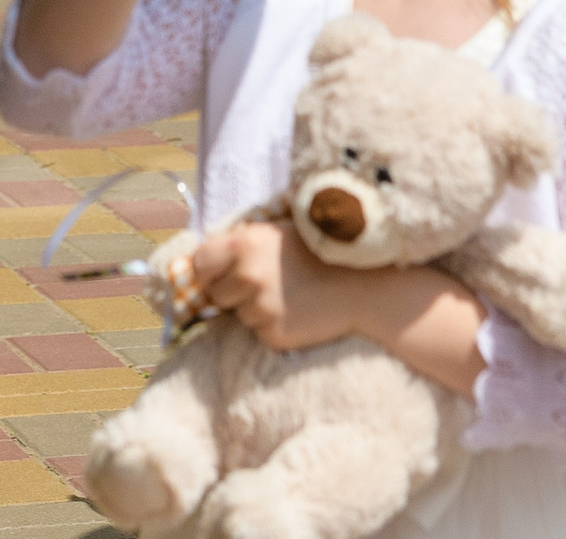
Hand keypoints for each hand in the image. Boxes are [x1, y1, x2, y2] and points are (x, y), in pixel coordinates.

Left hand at [186, 220, 358, 352]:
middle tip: (267, 281)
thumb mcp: (280, 232)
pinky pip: (261, 331)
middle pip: (217, 293)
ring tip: (291, 294)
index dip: (210, 269)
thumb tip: (204, 259)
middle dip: (234, 291)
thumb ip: (244, 243)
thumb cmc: (322, 250)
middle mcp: (247, 276)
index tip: (222, 272)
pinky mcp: (273, 334)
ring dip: (258, 308)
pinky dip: (275, 324)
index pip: (201, 262)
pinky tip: (299, 310)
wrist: (364, 284)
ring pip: (241, 315)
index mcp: (244, 244)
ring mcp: (260, 308)